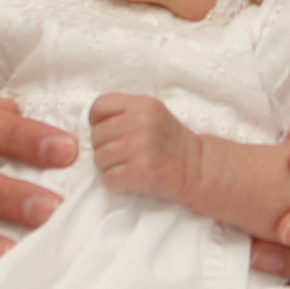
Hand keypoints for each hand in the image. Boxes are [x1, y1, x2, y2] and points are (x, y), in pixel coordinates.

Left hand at [88, 93, 203, 202]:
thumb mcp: (152, 114)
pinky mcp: (139, 172)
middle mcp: (140, 123)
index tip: (108, 132)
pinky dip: (116, 183)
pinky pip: (108, 179)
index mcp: (142, 105)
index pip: (100, 105)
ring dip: (109, 167)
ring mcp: (139, 147)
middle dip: (104, 148)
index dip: (97, 121)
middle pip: (97, 135)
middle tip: (123, 154)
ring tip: (128, 166)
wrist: (196, 167)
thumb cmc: (170, 142)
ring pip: (99, 158)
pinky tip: (130, 178)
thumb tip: (93, 125)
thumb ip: (126, 112)